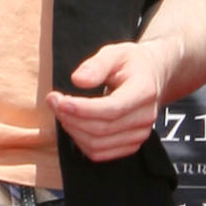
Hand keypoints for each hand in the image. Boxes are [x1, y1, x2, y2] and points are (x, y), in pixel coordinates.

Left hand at [50, 38, 171, 161]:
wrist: (152, 77)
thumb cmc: (131, 64)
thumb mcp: (115, 53)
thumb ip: (97, 65)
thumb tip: (78, 80)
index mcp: (144, 91)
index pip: (112, 109)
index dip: (82, 109)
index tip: (59, 101)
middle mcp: (145, 116)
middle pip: (102, 129)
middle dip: (71, 117)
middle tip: (53, 101)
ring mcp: (140, 134)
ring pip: (97, 144)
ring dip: (73, 130)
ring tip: (61, 111)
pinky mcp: (131, 145)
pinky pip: (100, 153)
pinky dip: (80, 141)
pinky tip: (74, 124)